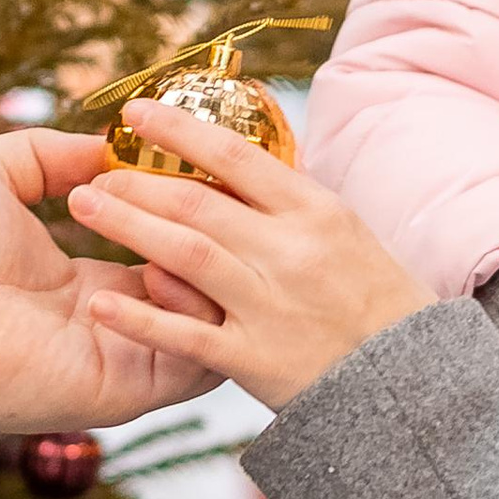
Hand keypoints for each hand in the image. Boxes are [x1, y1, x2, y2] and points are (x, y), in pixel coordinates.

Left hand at [0, 128, 221, 444]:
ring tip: (188, 233)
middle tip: (217, 200)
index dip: (190, 217)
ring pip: (205, 328)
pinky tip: (165, 272)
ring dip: (209, 278)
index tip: (208, 178)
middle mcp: (108, 327)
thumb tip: (110, 146)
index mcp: (83, 285)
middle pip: (194, 290)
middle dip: (213, 242)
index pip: (164, 256)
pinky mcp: (120, 391)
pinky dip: (195, 319)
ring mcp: (118, 361)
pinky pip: (190, 363)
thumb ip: (54, 152)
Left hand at [65, 100, 435, 409]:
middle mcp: (290, 251)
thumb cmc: (374, 301)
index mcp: (314, 210)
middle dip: (137, 181)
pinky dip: (140, 319)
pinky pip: (185, 337)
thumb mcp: (343, 232)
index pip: (234, 154)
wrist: (414, 386)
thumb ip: (285, 201)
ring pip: (185, 255)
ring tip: (84, 206)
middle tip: (93, 171)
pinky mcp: (256, 362)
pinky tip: (100, 304)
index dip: (179, 128)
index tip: (135, 111)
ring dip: (127, 226)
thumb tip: (227, 157)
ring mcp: (271, 306)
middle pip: (197, 202)